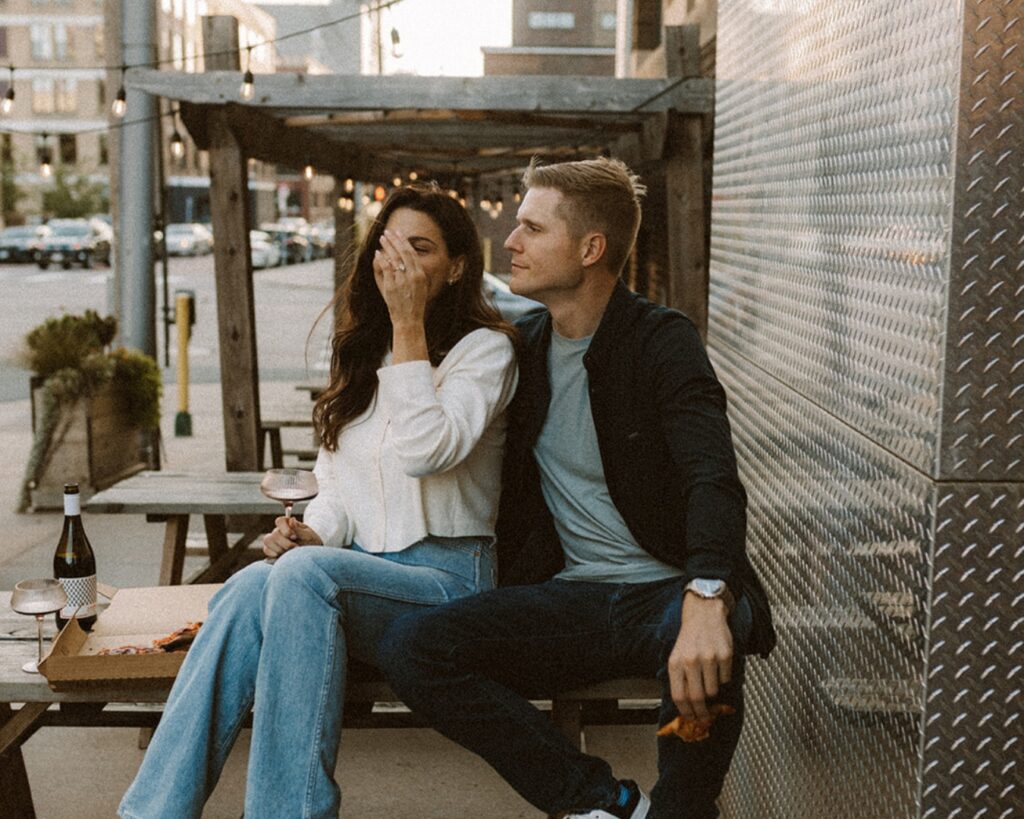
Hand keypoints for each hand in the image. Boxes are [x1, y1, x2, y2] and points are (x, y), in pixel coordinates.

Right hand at [262, 516, 321, 558]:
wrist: (311, 557)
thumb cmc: (312, 544)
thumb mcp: (309, 537)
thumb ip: (300, 530)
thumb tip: (291, 520)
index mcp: (288, 525)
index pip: (280, 521)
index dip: (285, 529)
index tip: (294, 537)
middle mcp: (279, 532)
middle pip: (273, 534)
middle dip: (285, 543)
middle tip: (296, 548)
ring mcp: (274, 541)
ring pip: (267, 542)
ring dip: (279, 549)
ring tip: (290, 554)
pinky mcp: (271, 552)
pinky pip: (267, 552)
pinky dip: (274, 556)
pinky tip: (283, 558)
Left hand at [374, 229, 427, 326]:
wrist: (409, 320)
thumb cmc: (414, 305)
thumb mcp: (420, 288)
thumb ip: (414, 273)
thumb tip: (406, 258)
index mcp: (421, 275)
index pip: (412, 253)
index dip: (404, 242)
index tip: (398, 233)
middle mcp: (413, 276)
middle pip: (403, 252)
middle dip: (395, 240)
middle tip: (388, 232)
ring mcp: (402, 281)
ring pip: (393, 258)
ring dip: (387, 246)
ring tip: (382, 238)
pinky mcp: (391, 286)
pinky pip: (386, 268)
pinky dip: (381, 259)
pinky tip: (378, 253)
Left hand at [667, 593, 732, 720]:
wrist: (704, 613)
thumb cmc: (689, 638)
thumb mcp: (676, 657)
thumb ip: (680, 680)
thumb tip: (686, 708)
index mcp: (676, 663)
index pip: (679, 696)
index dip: (685, 712)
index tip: (691, 718)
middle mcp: (691, 661)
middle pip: (697, 698)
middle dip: (701, 712)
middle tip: (704, 716)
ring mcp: (709, 658)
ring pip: (713, 691)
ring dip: (712, 692)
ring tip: (709, 679)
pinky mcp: (725, 655)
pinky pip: (725, 679)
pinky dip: (722, 678)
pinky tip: (717, 666)